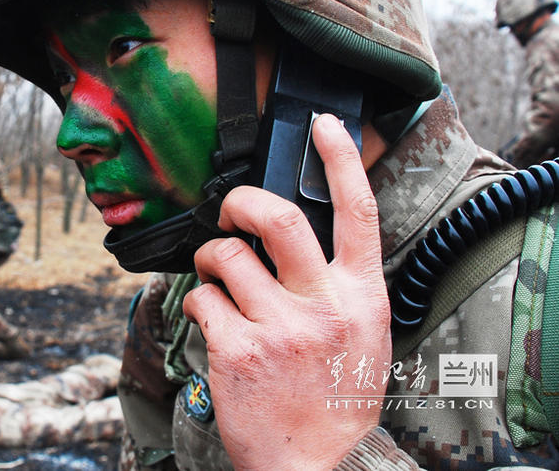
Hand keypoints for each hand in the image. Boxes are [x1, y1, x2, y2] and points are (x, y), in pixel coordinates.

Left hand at [183, 113, 389, 468]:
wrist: (320, 466)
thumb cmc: (337, 397)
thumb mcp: (362, 335)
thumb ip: (339, 284)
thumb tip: (304, 239)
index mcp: (361, 296)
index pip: (358, 213)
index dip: (341, 160)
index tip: (324, 125)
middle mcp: (323, 305)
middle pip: (279, 217)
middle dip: (242, 201)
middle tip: (229, 210)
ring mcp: (279, 327)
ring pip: (227, 256)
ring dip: (211, 259)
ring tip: (218, 278)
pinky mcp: (238, 349)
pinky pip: (203, 299)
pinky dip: (201, 302)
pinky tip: (215, 322)